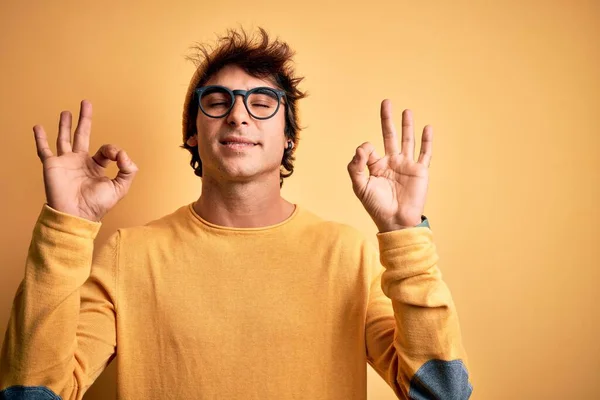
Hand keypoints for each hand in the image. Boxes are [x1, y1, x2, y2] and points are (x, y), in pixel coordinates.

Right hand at [33, 100, 137, 221]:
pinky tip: (38, 127)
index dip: (113, 149)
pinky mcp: (52, 165)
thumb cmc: (97, 205)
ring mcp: (65, 162)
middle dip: (85, 120)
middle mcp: (80, 162)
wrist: (76, 215)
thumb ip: (127, 170)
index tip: (116, 156)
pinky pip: (44, 149)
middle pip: (83, 135)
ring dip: (65, 125)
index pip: (105, 150)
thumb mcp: (120, 187)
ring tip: (66, 112)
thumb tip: (124, 154)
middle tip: (86, 103)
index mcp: (96, 167)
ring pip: (64, 138)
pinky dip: (40, 138)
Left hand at [347, 100, 431, 231]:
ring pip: (407, 140)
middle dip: (387, 120)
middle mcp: (391, 162)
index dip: (365, 148)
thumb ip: (356, 166)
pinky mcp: (420, 170)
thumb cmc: (376, 206)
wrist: (396, 221)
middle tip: (386, 102)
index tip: (365, 153)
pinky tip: (427, 128)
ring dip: (406, 125)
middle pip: (390, 136)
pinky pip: (425, 153)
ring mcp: (406, 165)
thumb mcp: (360, 186)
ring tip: (406, 111)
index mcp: (376, 166)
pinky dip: (427, 140)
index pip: (369, 149)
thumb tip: (362, 147)